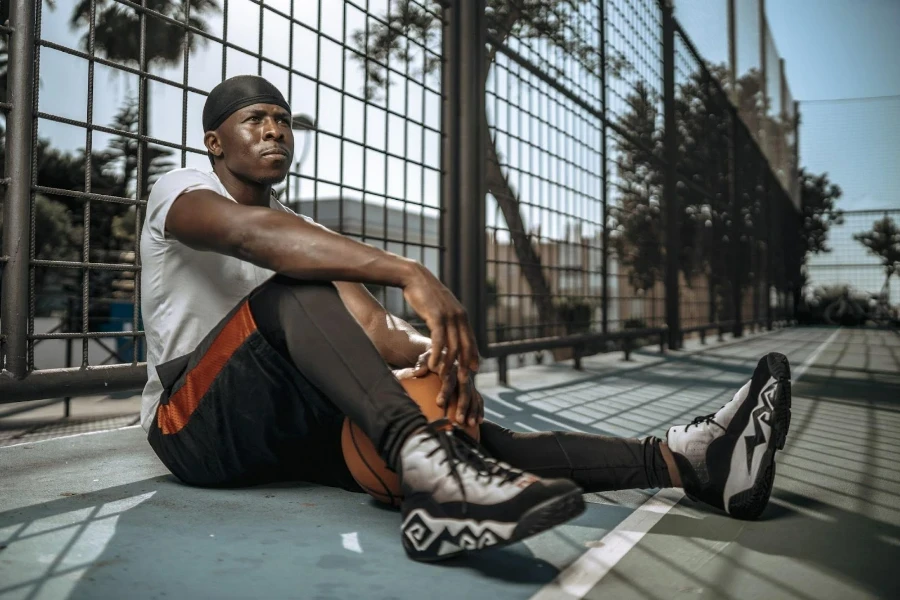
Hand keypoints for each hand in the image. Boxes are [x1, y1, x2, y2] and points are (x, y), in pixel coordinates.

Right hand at [401, 264, 479, 414]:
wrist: (414, 277)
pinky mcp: (437, 316)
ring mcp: (449, 316)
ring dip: (449, 364)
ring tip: (444, 376)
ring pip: (453, 346)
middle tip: (463, 381)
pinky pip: (439, 341)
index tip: (473, 370)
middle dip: (465, 364)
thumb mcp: (440, 307)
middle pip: (466, 346)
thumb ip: (447, 319)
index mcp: (461, 315)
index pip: (471, 339)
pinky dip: (438, 355)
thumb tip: (448, 330)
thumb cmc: (425, 294)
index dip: (473, 355)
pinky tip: (434, 365)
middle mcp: (459, 316)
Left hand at [408, 349, 483, 427]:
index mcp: (451, 367)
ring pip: (473, 396)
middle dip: (462, 406)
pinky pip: (478, 399)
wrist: (444, 352)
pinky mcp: (472, 388)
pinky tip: (479, 421)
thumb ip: (422, 364)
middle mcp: (462, 374)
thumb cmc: (432, 359)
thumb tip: (417, 372)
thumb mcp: (426, 357)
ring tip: (469, 424)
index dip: (445, 392)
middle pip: (464, 390)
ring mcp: (469, 382)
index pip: (449, 380)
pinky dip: (479, 410)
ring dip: (472, 410)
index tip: (439, 404)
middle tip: (458, 420)